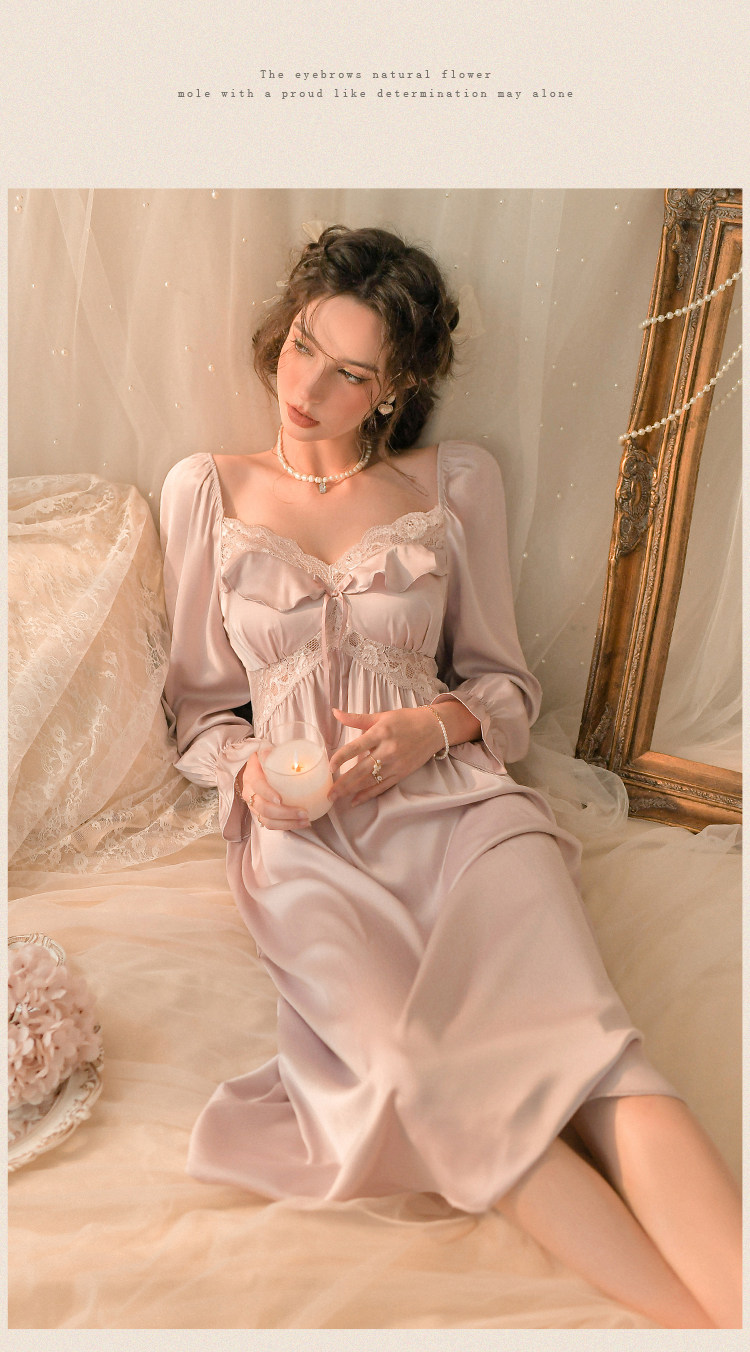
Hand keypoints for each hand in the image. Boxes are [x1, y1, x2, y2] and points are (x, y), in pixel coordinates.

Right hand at [238, 747, 310, 830]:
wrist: (254, 770)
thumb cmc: (265, 761)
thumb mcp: (266, 752)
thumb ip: (271, 752)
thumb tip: (277, 751)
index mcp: (252, 776)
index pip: (258, 786)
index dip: (268, 793)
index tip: (281, 799)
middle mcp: (250, 793)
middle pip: (264, 808)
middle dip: (285, 813)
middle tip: (304, 812)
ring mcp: (254, 806)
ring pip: (268, 820)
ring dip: (288, 823)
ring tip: (306, 820)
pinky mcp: (260, 815)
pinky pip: (271, 825)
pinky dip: (287, 826)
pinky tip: (302, 823)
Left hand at [327, 706, 445, 807]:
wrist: (434, 728)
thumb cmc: (406, 720)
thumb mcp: (381, 716)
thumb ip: (356, 718)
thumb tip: (335, 712)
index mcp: (380, 733)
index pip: (355, 747)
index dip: (341, 758)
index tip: (329, 767)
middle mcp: (387, 750)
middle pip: (361, 770)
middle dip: (343, 783)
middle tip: (329, 794)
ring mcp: (395, 764)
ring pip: (370, 781)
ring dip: (352, 791)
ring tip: (337, 798)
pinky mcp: (401, 773)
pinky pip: (382, 787)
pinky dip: (368, 795)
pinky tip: (355, 801)